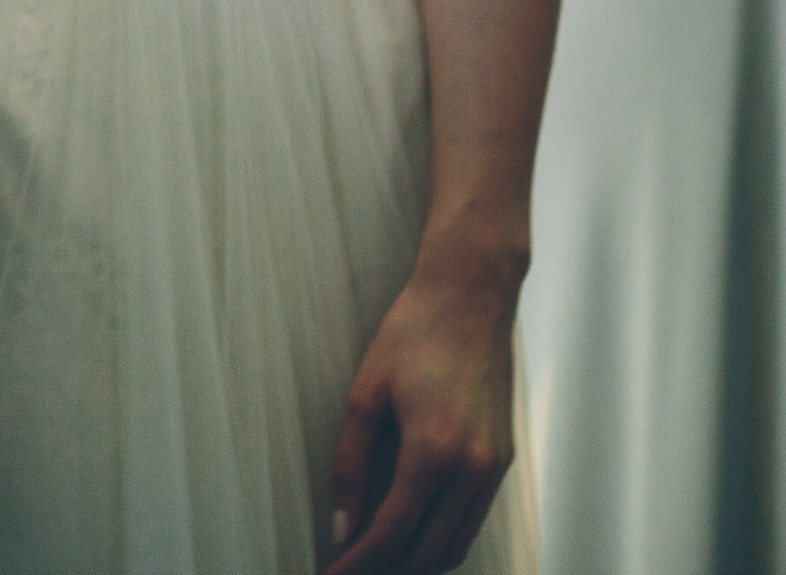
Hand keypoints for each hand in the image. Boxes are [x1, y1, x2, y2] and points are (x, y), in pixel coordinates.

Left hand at [324, 259, 520, 573]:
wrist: (471, 297)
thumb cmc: (412, 335)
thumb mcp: (364, 394)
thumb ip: (350, 464)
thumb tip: (341, 524)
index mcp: (435, 452)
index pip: (393, 532)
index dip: (359, 561)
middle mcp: (474, 469)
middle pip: (430, 552)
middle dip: (387, 568)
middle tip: (349, 569)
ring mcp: (495, 467)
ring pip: (457, 543)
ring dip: (417, 559)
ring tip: (375, 556)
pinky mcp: (503, 459)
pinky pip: (472, 518)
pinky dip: (441, 536)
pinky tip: (410, 529)